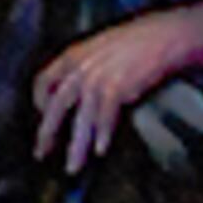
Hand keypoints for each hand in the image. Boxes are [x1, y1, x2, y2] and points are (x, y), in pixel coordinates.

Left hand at [31, 0, 202, 169]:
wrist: (164, 35)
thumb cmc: (136, 41)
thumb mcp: (99, 47)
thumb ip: (84, 66)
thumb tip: (77, 91)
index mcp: (72, 54)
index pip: (43, 80)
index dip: (39, 101)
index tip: (42, 116)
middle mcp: (81, 67)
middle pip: (56, 105)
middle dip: (47, 132)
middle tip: (41, 152)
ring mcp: (98, 78)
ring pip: (81, 119)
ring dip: (76, 147)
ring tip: (73, 167)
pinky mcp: (117, 87)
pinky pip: (105, 118)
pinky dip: (102, 135)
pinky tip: (100, 150)